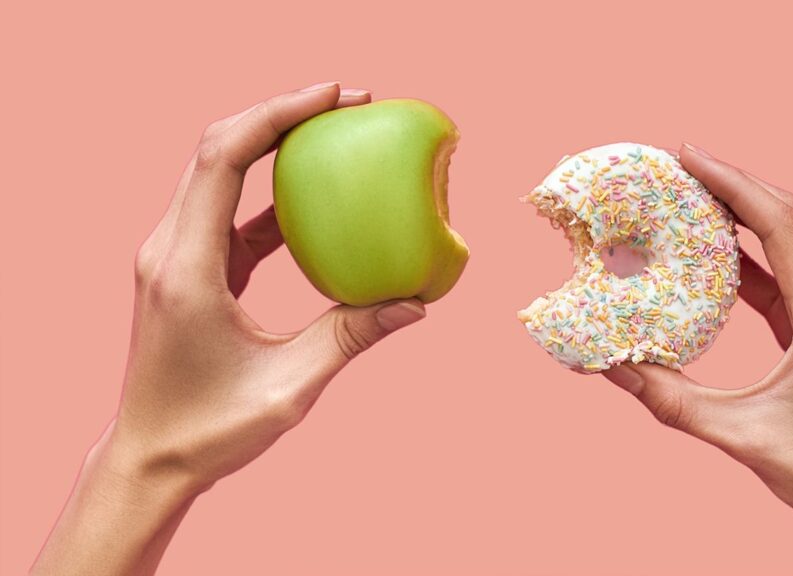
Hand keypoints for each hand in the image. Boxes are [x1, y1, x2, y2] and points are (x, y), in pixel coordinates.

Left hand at [33, 83, 426, 575]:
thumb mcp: (288, 388)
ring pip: (218, 171)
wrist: (150, 457)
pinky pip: (229, 212)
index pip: (224, 159)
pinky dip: (270, 194)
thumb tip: (416, 304)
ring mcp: (174, 255)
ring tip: (334, 132)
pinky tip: (316, 197)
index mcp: (188, 267)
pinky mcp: (188, 268)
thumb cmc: (209, 430)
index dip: (277, 114)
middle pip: (217, 147)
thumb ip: (350, 338)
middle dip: (280, 114)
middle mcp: (170, 248)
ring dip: (272, 144)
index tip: (334, 95)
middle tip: (346, 101)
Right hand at [604, 143, 792, 574]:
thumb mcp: (734, 433)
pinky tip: (715, 245)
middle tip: (680, 164)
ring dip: (745, 210)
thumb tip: (608, 364)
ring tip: (692, 194)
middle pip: (791, 215)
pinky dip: (753, 250)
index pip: (780, 224)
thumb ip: (667, 398)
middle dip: (734, 183)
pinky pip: (792, 267)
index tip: (688, 155)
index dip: (732, 183)